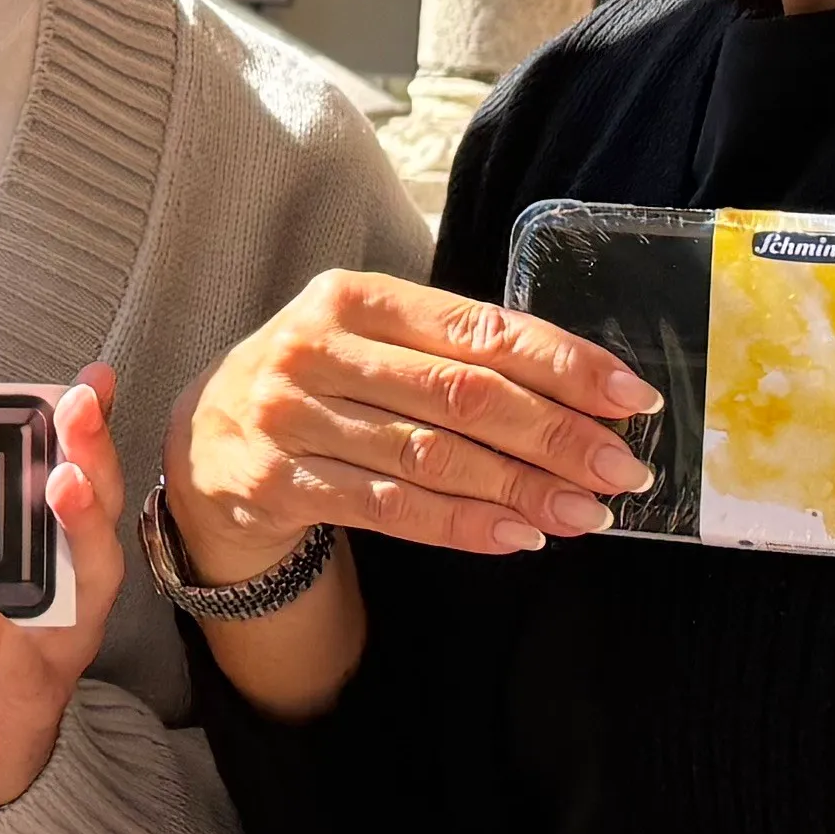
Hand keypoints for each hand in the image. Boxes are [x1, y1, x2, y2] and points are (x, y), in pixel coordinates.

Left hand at [0, 370, 132, 813]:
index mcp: (60, 548)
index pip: (85, 474)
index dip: (94, 427)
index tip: (94, 378)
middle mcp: (77, 589)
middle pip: (100, 515)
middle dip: (93, 457)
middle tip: (78, 411)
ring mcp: (61, 643)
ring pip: (88, 583)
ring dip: (77, 530)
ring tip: (58, 484)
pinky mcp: (28, 696)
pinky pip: (17, 662)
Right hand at [169, 270, 655, 576]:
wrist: (202, 437)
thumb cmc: (318, 383)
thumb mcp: (370, 341)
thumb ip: (454, 354)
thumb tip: (581, 398)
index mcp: (356, 296)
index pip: (479, 328)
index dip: (564, 363)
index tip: (632, 398)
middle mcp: (319, 347)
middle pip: (461, 394)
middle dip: (555, 435)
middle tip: (621, 469)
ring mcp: (291, 416)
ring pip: (430, 456)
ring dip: (519, 489)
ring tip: (585, 513)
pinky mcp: (276, 482)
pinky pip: (388, 510)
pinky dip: (460, 526)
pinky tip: (515, 536)